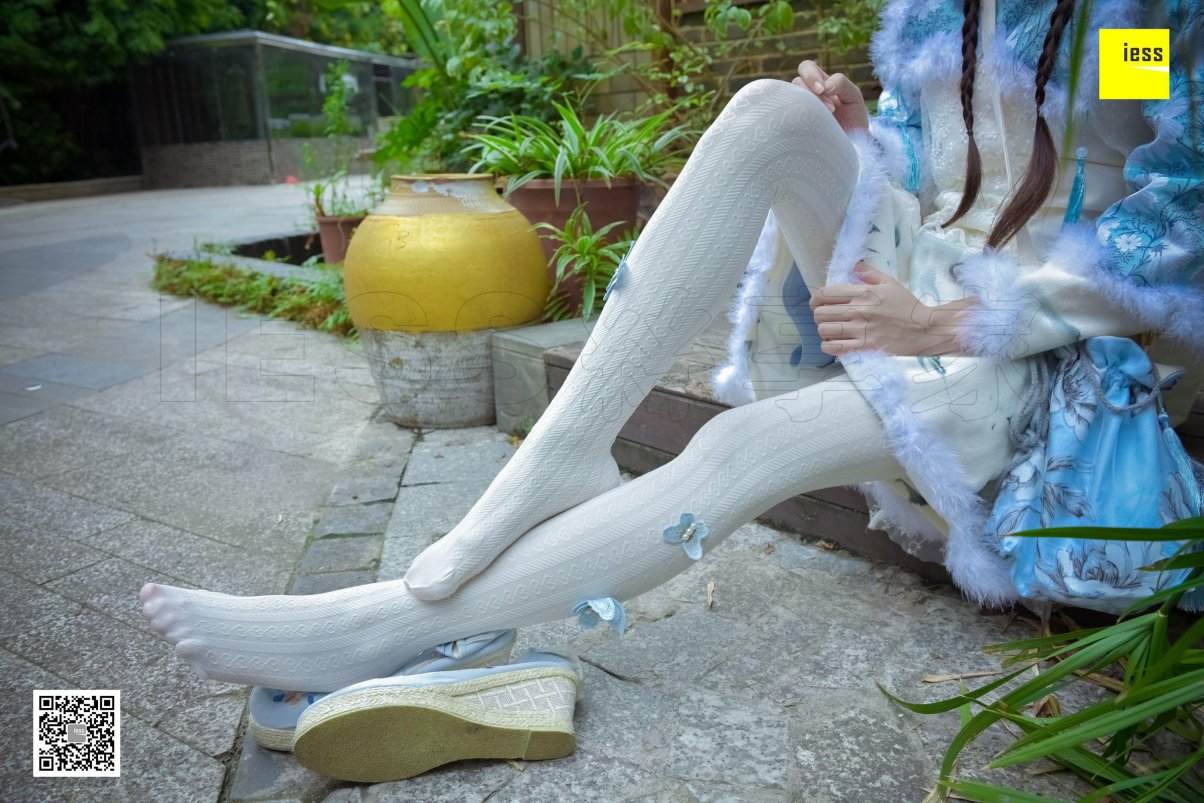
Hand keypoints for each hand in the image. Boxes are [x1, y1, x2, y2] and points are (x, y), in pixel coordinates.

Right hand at [792, 60, 868, 133]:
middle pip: (796, 80)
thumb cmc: (853, 120)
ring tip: (824, 118)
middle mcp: (806, 94)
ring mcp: (799, 110)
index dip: (811, 75)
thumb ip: (842, 84)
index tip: (824, 89)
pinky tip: (810, 125)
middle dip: (809, 89)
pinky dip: (796, 117)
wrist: (852, 146)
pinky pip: (785, 116)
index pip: (807, 68)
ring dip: (807, 104)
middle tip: (826, 106)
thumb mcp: (854, 97)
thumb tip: (825, 86)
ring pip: (790, 97)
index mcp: (820, 83)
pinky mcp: (794, 126)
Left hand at [810, 263, 974, 356]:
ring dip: (823, 329)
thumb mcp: (890, 283)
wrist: (924, 329)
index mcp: (863, 292)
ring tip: (829, 329)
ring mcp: (861, 329)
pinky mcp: (865, 346)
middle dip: (818, 314)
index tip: (817, 302)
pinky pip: (836, 347)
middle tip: (825, 316)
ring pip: (825, 329)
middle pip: (821, 312)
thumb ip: (869, 273)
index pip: (826, 293)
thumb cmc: (907, 305)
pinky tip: (832, 343)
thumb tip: (853, 265)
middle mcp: (859, 310)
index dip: (816, 298)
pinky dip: (828, 346)